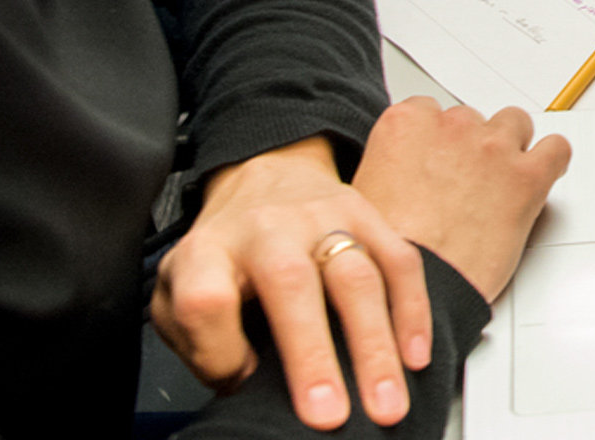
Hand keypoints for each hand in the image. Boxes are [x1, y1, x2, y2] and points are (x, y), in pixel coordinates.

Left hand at [153, 136, 431, 432]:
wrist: (264, 179)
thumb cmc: (225, 257)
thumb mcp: (181, 292)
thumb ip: (199, 340)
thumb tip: (247, 378)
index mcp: (209, 251)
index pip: (204, 300)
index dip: (219, 350)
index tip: (240, 379)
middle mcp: (266, 227)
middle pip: (289, 283)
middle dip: (313, 355)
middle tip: (330, 416)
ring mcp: (322, 216)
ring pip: (356, 276)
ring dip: (375, 346)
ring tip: (385, 404)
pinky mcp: (367, 214)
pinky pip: (399, 263)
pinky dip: (412, 313)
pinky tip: (414, 357)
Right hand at [354, 98, 572, 305]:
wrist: (419, 293)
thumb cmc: (389, 259)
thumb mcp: (365, 197)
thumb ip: (389, 167)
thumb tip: (403, 175)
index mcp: (406, 125)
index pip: (430, 111)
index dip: (437, 143)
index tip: (438, 162)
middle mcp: (451, 127)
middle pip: (472, 119)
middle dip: (470, 150)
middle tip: (466, 187)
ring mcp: (492, 148)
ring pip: (514, 124)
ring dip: (509, 149)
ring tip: (500, 184)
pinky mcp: (527, 175)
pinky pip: (556, 148)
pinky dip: (552, 160)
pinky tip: (540, 177)